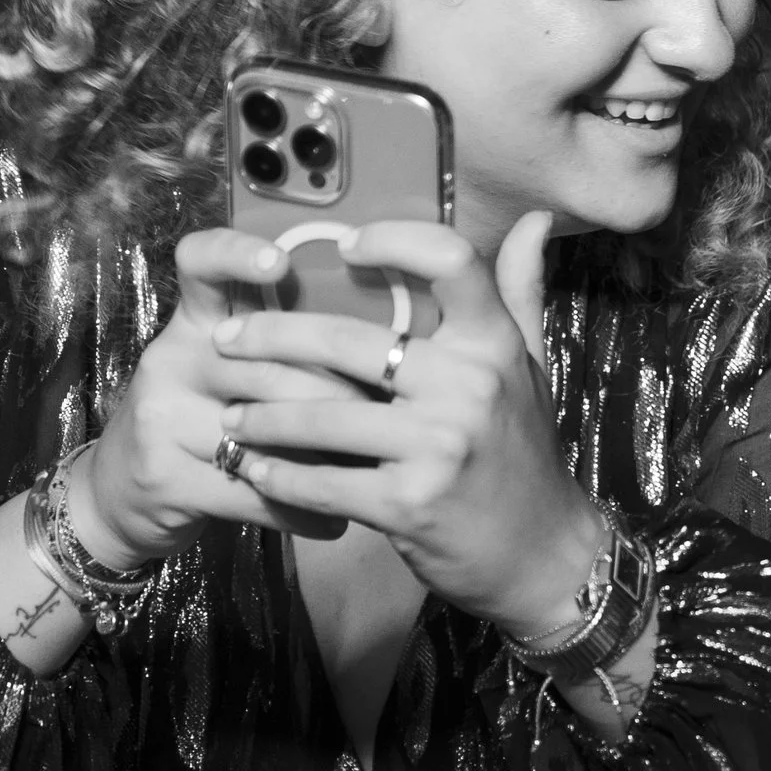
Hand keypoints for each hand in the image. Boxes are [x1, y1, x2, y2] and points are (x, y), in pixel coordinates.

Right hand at [73, 229, 372, 569]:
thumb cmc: (200, 422)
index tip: (278, 261)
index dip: (235, 254)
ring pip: (268, 432)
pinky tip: (336, 523)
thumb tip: (382, 349)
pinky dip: (304, 511)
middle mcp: (172, 360)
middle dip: (340, 398)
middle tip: (390, 420)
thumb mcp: (224, 371)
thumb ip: (281, 352)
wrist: (116, 497)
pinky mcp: (163, 477)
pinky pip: (254, 491)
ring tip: (374, 474)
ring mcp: (161, 418)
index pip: (200, 266)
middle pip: (271, 366)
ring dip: (329, 460)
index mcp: (193, 323)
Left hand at [211, 212, 609, 635]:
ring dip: (262, 416)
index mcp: (495, 344)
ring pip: (321, 416)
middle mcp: (470, 386)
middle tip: (226, 338)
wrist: (544, 552)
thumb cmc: (525, 451)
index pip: (450, 261)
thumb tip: (538, 218)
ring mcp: (439, 447)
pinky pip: (322, 481)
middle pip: (349, 341)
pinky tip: (254, 470)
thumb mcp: (530, 367)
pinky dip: (279, 476)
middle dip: (272, 337)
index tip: (346, 247)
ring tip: (232, 415)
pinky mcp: (409, 504)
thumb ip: (521, 291)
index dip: (394, 241)